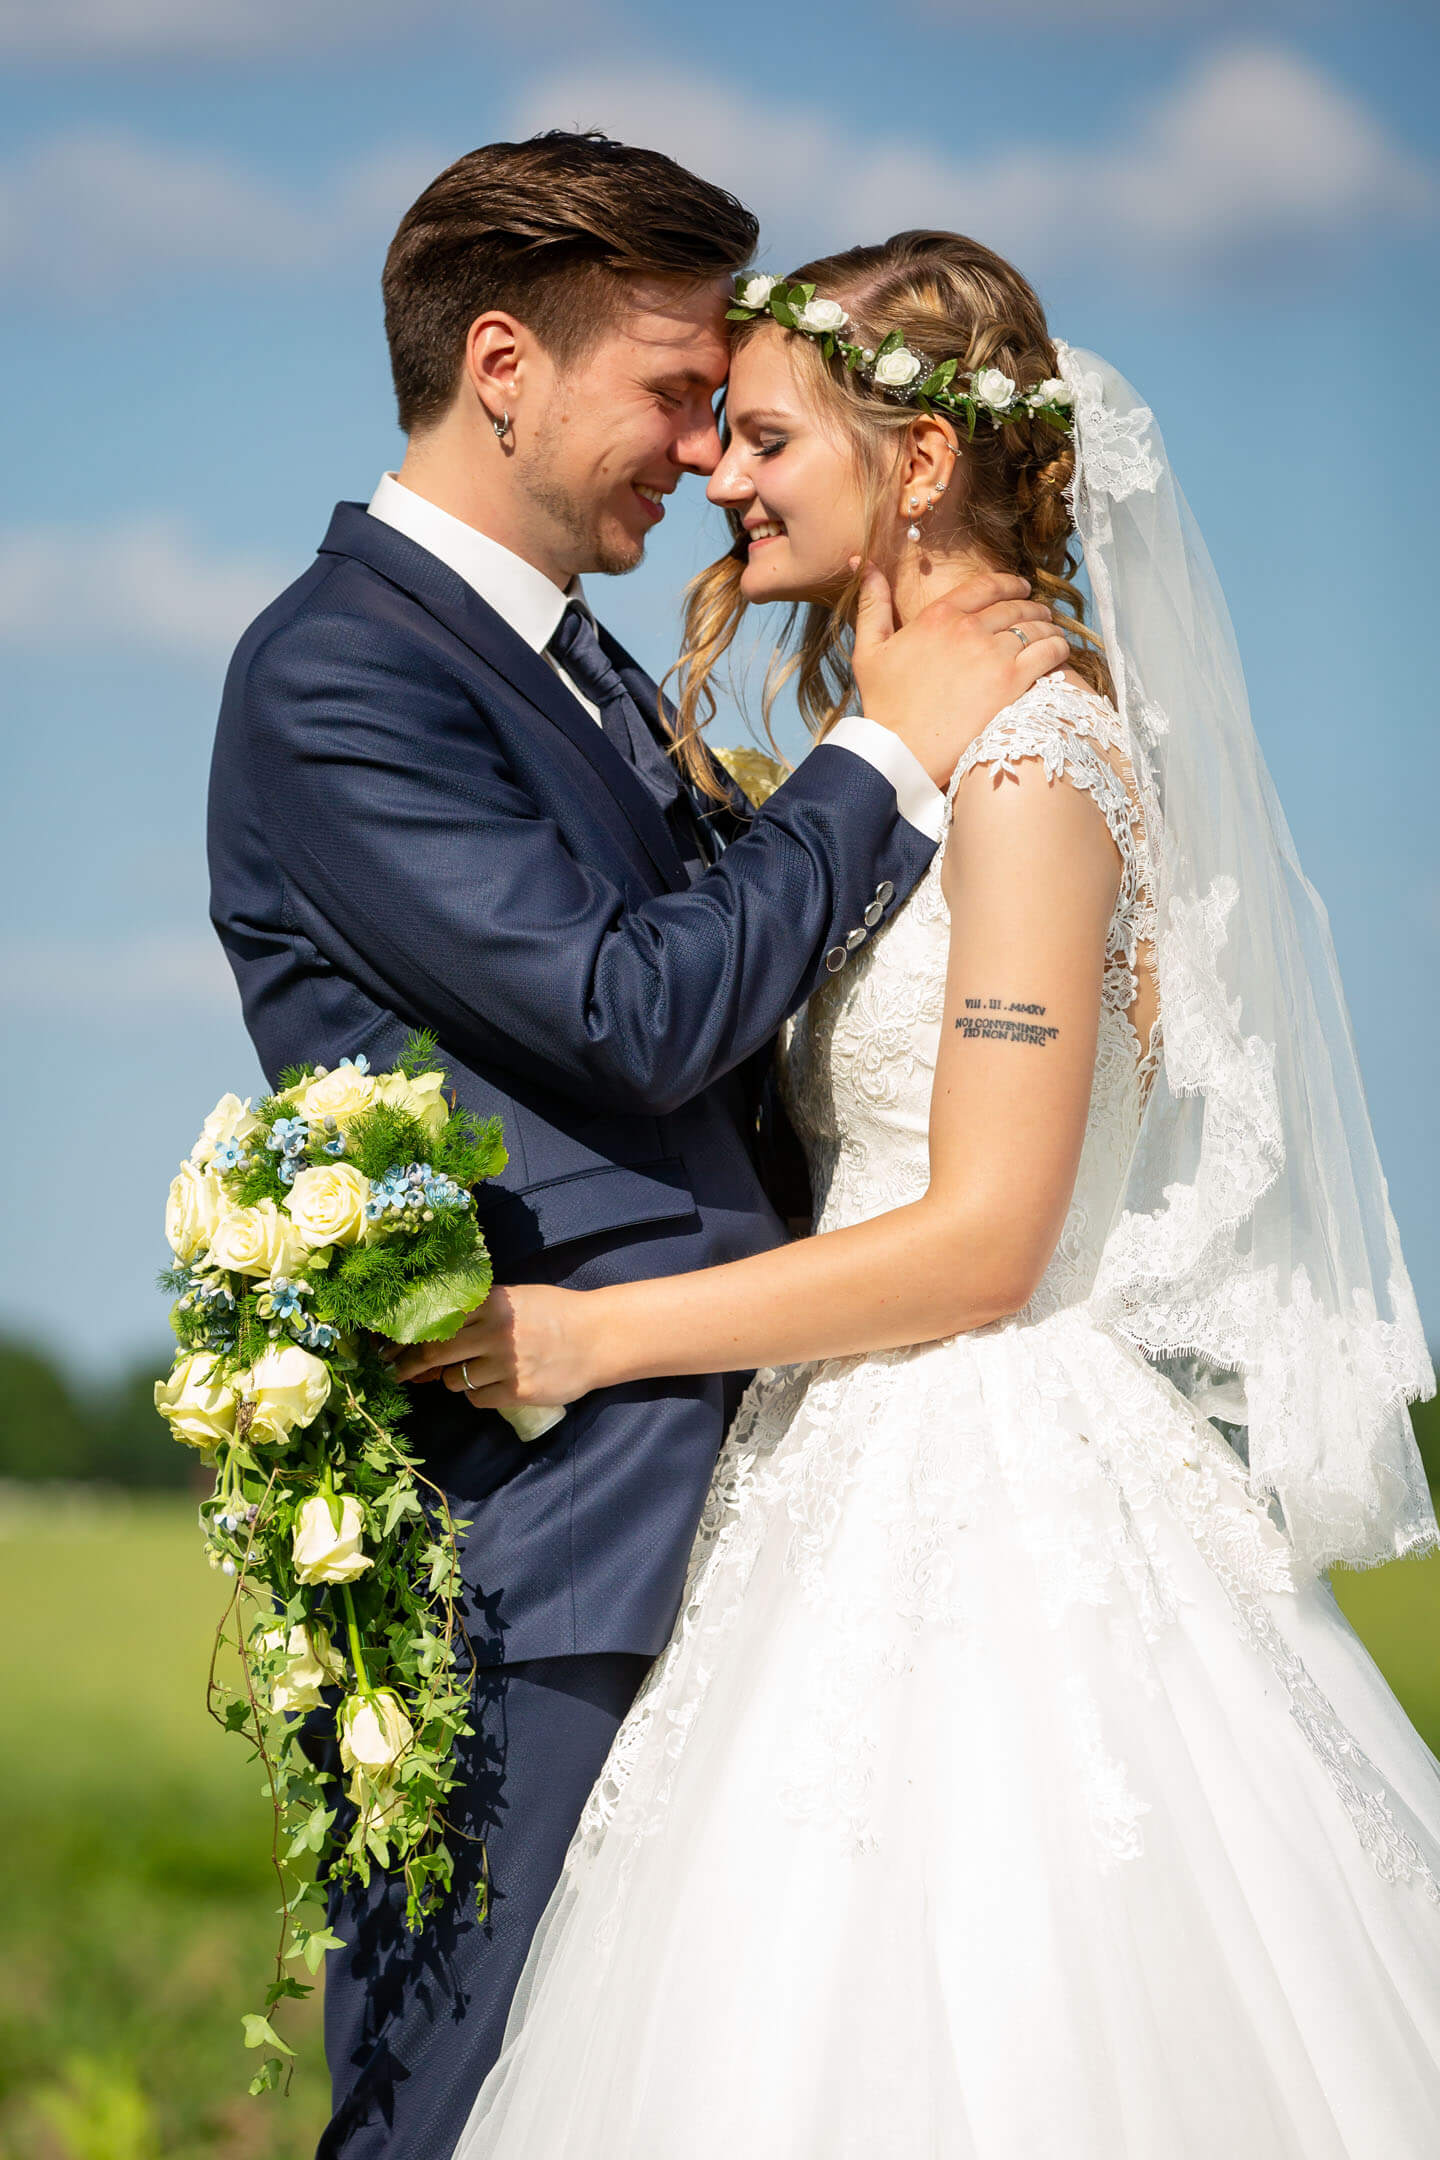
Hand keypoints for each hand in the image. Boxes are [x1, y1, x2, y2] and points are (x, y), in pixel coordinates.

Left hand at [390, 1284, 604, 1411]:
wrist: (598, 1339)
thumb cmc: (554, 1314)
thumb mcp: (516, 1298)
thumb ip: (479, 1308)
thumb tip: (433, 1328)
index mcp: (491, 1302)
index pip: (435, 1320)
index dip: (408, 1336)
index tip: (388, 1347)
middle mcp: (493, 1330)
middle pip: (434, 1353)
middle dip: (409, 1366)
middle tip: (396, 1373)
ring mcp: (504, 1362)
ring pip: (453, 1379)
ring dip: (455, 1379)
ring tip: (474, 1371)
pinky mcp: (515, 1390)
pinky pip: (477, 1398)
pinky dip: (479, 1394)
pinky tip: (496, 1384)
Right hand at [850, 564, 1070, 789]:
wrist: (902, 750)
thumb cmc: (884, 706)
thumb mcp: (869, 650)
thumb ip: (872, 605)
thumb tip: (867, 563)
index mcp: (938, 616)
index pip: (986, 586)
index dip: (1010, 584)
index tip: (1022, 589)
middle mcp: (968, 628)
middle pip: (1014, 606)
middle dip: (1033, 607)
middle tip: (1042, 614)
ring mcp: (993, 653)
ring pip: (1035, 627)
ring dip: (1048, 626)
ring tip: (1053, 633)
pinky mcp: (1011, 681)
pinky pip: (1048, 652)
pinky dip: (1059, 648)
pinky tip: (1061, 652)